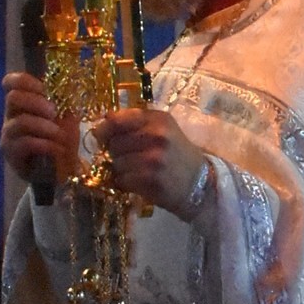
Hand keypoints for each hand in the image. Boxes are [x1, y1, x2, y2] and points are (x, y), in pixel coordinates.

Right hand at [1, 73, 79, 183]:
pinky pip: (25, 143)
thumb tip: (68, 82)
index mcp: (23, 103)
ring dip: (44, 126)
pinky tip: (58, 149)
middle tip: (54, 112)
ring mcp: (9, 135)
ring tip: (60, 135)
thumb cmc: (61, 141)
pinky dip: (45, 144)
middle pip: (13, 97)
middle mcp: (11, 116)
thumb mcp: (67, 118)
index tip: (44, 88)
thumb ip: (63, 101)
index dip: (25, 81)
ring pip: (19, 122)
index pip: (11, 82)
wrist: (61, 172)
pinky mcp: (12, 154)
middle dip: (36, 102)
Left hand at [92, 108, 207, 218]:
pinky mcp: (151, 180)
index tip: (103, 137)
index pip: (116, 120)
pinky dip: (126, 183)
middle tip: (131, 158)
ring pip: (116, 163)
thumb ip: (136, 122)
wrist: (201, 183)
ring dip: (122, 170)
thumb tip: (103, 124)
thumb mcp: (163, 129)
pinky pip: (123, 180)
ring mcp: (154, 159)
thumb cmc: (177, 155)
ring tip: (138, 171)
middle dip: (117, 152)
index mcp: (158, 119)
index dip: (105, 130)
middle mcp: (157, 136)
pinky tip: (140, 182)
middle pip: (114, 143)